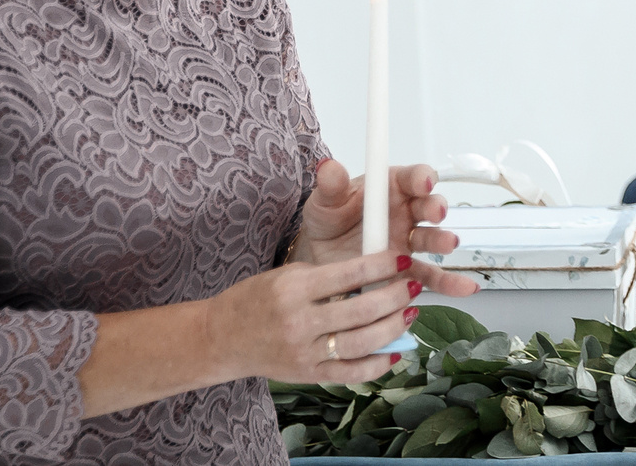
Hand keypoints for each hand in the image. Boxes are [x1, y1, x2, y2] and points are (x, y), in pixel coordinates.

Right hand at [205, 250, 421, 384]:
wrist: (222, 338)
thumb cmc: (256, 299)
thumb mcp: (288, 275)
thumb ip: (329, 276)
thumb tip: (376, 273)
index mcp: (295, 290)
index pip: (351, 275)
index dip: (383, 266)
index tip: (403, 258)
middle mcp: (300, 323)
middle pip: (362, 310)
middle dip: (395, 296)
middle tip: (413, 285)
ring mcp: (305, 353)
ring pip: (362, 343)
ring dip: (393, 328)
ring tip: (410, 312)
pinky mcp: (308, 375)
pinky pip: (351, 373)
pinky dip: (378, 365)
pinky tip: (397, 351)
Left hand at [290, 160, 481, 300]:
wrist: (321, 259)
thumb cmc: (328, 221)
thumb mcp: (325, 203)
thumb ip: (331, 187)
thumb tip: (329, 167)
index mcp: (390, 189)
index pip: (412, 177)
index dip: (421, 178)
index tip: (423, 183)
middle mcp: (406, 212)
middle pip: (428, 206)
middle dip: (435, 207)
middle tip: (436, 213)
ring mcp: (409, 242)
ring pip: (432, 239)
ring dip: (442, 240)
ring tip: (448, 244)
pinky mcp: (407, 270)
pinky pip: (429, 275)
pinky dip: (448, 282)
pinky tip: (464, 287)